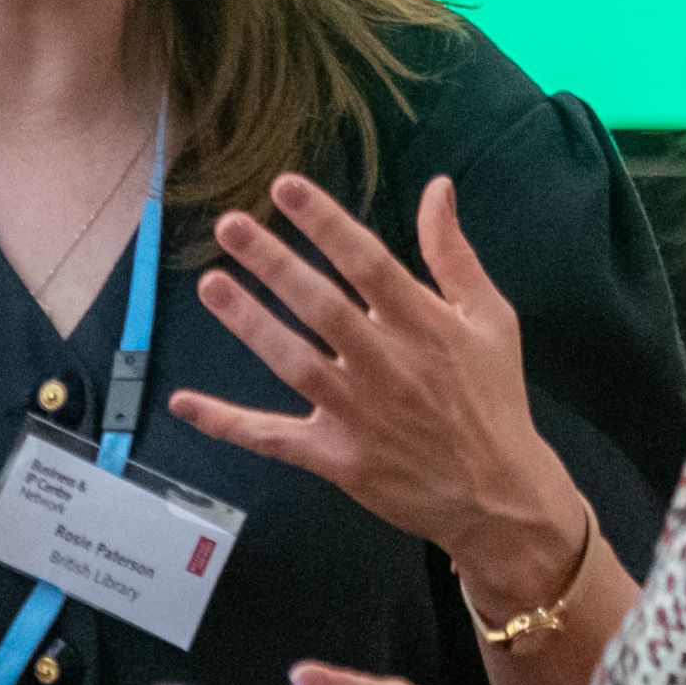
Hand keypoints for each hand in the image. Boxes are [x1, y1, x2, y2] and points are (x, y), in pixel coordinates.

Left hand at [167, 174, 591, 597]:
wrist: (500, 497)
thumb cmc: (493, 398)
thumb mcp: (491, 319)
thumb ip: (454, 254)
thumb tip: (437, 188)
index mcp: (425, 326)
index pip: (368, 263)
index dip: (326, 223)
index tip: (285, 187)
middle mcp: (387, 365)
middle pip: (322, 307)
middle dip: (274, 264)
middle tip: (230, 225)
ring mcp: (358, 413)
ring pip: (294, 363)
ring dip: (250, 324)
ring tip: (211, 284)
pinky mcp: (337, 457)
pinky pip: (274, 439)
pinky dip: (228, 423)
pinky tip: (184, 402)